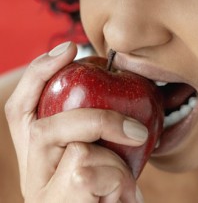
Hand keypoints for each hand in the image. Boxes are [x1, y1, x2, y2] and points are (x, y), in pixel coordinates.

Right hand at [5, 42, 145, 202]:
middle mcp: (32, 173)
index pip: (22, 108)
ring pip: (80, 151)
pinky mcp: (59, 202)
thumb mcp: (103, 164)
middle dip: (97, 120)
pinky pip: (95, 173)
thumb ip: (98, 139)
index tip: (67, 49)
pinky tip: (121, 199)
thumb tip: (126, 111)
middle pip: (45, 127)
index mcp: (39, 157)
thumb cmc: (106, 197)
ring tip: (124, 187)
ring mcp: (42, 192)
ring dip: (116, 166)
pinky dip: (119, 182)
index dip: (39, 74)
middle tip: (136, 133)